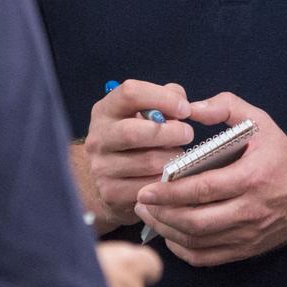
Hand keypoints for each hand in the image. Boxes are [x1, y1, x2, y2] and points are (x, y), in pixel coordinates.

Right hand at [83, 79, 193, 227]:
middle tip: (188, 134)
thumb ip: (165, 98)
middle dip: (170, 133)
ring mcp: (101, 167)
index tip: (185, 109)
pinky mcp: (110, 192)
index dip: (162, 98)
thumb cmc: (135, 139)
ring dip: (172, 159)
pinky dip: (166, 182)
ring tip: (179, 157)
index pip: (130, 93)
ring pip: (147, 162)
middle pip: (135, 132)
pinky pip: (148, 187)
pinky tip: (171, 176)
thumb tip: (182, 101)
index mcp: (106, 111)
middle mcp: (98, 138)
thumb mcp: (143, 113)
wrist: (106, 177)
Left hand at [133, 92, 286, 267]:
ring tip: (148, 214)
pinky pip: (207, 257)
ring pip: (198, 240)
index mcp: (252, 177)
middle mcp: (250, 210)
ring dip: (167, 230)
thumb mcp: (260, 121)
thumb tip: (191, 108)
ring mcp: (247, 234)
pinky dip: (182, 249)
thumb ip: (225, 106)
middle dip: (162, 213)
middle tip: (140, 201)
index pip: (204, 189)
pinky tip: (168, 234)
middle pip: (196, 220)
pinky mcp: (245, 249)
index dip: (171, 191)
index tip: (146, 188)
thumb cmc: (280, 155)